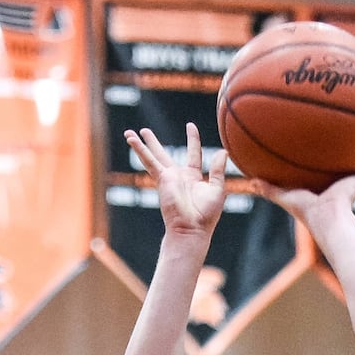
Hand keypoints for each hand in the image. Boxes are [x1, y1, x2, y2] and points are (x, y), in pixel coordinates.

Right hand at [125, 123, 227, 237]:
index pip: (193, 153)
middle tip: (144, 131)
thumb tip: (223, 151)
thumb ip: (218, 170)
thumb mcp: (217, 189)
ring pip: (152, 156)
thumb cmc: (206, 214)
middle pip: (163, 154)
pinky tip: (131, 140)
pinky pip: (149, 162)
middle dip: (153, 143)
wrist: (192, 228)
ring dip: (141, 145)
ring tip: (130, 133)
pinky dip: (140, 151)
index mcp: (193, 177)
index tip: (190, 126)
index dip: (192, 139)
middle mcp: (178, 176)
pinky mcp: (161, 180)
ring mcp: (168, 178)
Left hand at [250, 157, 354, 224]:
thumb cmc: (308, 210)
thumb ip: (269, 189)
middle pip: (342, 169)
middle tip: (345, 146)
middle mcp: (339, 186)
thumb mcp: (284, 196)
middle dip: (345, 160)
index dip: (321, 165)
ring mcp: (353, 184)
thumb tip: (251, 181)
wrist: (329, 218)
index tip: (320, 154)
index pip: (322, 174)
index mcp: (323, 189)